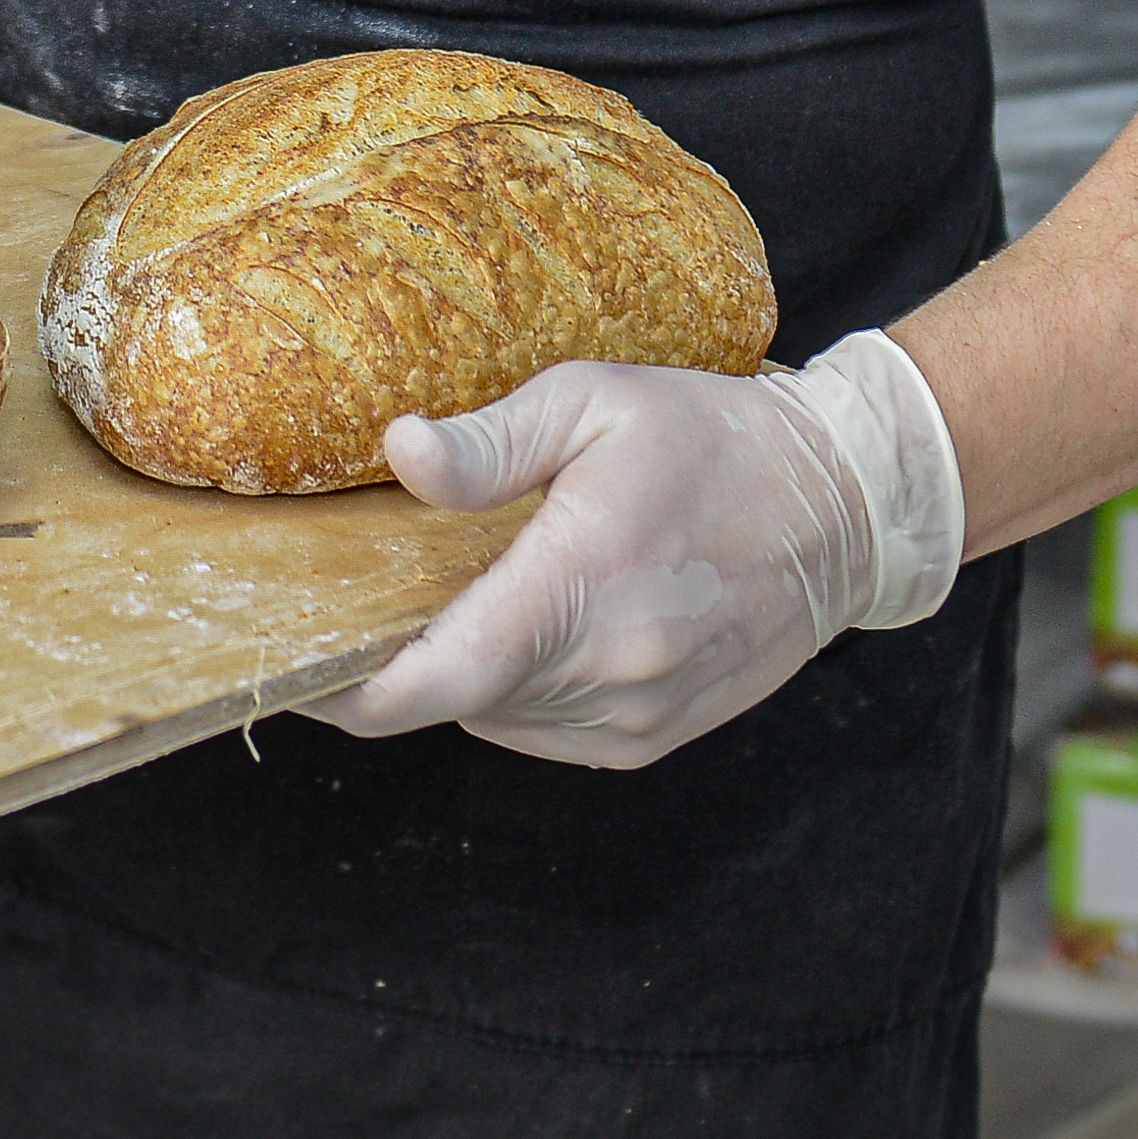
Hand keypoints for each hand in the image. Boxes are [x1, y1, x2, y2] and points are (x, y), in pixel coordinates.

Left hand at [312, 332, 965, 768]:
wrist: (841, 508)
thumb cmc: (711, 438)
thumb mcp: (596, 401)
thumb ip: (492, 441)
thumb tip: (399, 452)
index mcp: (585, 586)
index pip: (440, 678)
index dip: (353, 691)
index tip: (296, 667)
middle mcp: (612, 672)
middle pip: (456, 700)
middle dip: (401, 660)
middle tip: (366, 596)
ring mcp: (637, 716)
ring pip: (497, 718)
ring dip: (465, 672)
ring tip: (465, 594)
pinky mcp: (653, 737)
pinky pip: (546, 731)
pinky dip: (518, 689)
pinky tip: (534, 621)